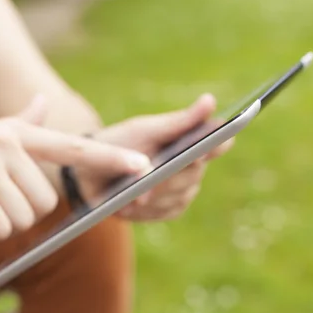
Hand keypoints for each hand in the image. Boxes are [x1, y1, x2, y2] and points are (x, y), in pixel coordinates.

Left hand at [86, 94, 233, 221]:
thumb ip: (180, 120)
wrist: (96, 169)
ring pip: (178, 196)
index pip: (217, 144)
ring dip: (156, 195)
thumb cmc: (124, 142)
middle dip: (170, 176)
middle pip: (192, 175)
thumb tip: (210, 100)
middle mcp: (194, 168)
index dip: (214, 148)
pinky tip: (127, 206)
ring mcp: (184, 190)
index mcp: (193, 142)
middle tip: (150, 179)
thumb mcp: (147, 129)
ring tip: (133, 195)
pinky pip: (164, 211)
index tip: (199, 151)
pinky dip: (146, 210)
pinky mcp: (170, 209)